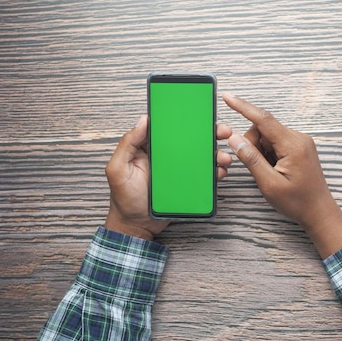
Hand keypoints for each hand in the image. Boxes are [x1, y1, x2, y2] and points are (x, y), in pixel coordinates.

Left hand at [104, 115, 232, 239]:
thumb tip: (143, 120)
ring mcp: (178, 170)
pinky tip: (220, 171)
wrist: (136, 225)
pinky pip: (203, 175)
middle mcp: (166, 156)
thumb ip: (127, 144)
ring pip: (201, 157)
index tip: (201, 115)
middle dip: (210, 134)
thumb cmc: (123, 198)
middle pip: (190, 140)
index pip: (170, 128)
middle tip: (223, 132)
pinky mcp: (187, 183)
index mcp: (151, 147)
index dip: (186, 120)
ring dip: (216, 153)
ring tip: (224, 158)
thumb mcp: (118, 169)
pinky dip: (215, 171)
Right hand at [223, 93, 341, 257]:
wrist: (319, 212)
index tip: (227, 97)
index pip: (263, 120)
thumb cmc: (297, 202)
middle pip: (263, 129)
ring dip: (261, 152)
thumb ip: (251, 159)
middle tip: (257, 168)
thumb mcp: (269, 184)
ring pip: (268, 137)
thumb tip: (234, 139)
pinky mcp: (299, 148)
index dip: (243, 107)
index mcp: (292, 145)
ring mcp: (300, 142)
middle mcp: (298, 138)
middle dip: (253, 145)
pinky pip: (276, 143)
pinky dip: (269, 155)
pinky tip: (275, 170)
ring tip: (270, 173)